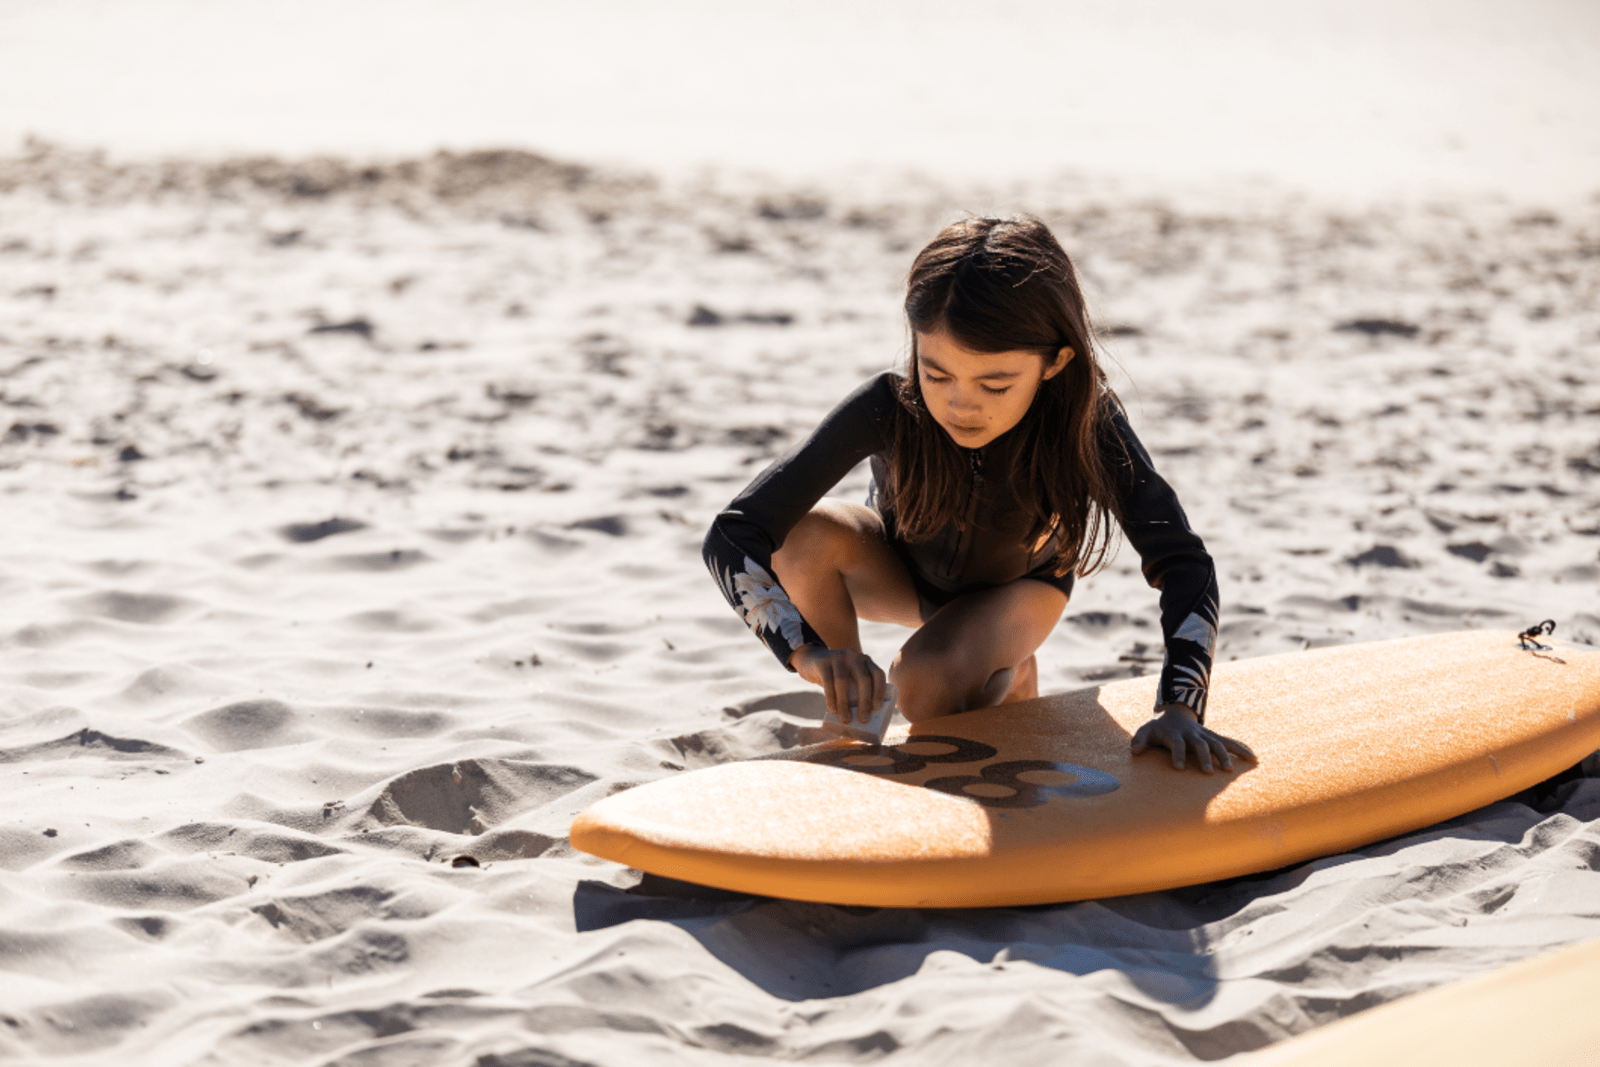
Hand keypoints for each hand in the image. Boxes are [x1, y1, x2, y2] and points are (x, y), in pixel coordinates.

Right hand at [789, 645, 886, 723]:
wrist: (811, 659)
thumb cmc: (836, 676)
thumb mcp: (850, 676)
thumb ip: (857, 688)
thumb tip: (865, 716)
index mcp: (865, 660)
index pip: (878, 674)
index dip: (879, 691)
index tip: (877, 708)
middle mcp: (854, 656)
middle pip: (863, 679)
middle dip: (864, 701)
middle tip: (863, 719)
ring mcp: (838, 658)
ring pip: (843, 682)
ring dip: (845, 704)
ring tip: (845, 719)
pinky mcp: (823, 663)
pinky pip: (828, 682)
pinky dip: (831, 699)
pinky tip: (833, 710)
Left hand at [1131, 703, 1256, 773]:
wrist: (1176, 715)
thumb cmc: (1159, 729)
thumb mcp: (1146, 731)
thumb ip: (1140, 740)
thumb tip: (1134, 750)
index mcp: (1176, 735)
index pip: (1176, 745)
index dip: (1177, 755)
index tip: (1177, 768)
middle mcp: (1193, 735)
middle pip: (1200, 745)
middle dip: (1204, 758)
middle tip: (1207, 772)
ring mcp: (1205, 735)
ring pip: (1217, 744)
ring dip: (1224, 755)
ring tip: (1230, 770)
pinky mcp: (1215, 738)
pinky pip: (1230, 743)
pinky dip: (1242, 749)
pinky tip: (1253, 758)